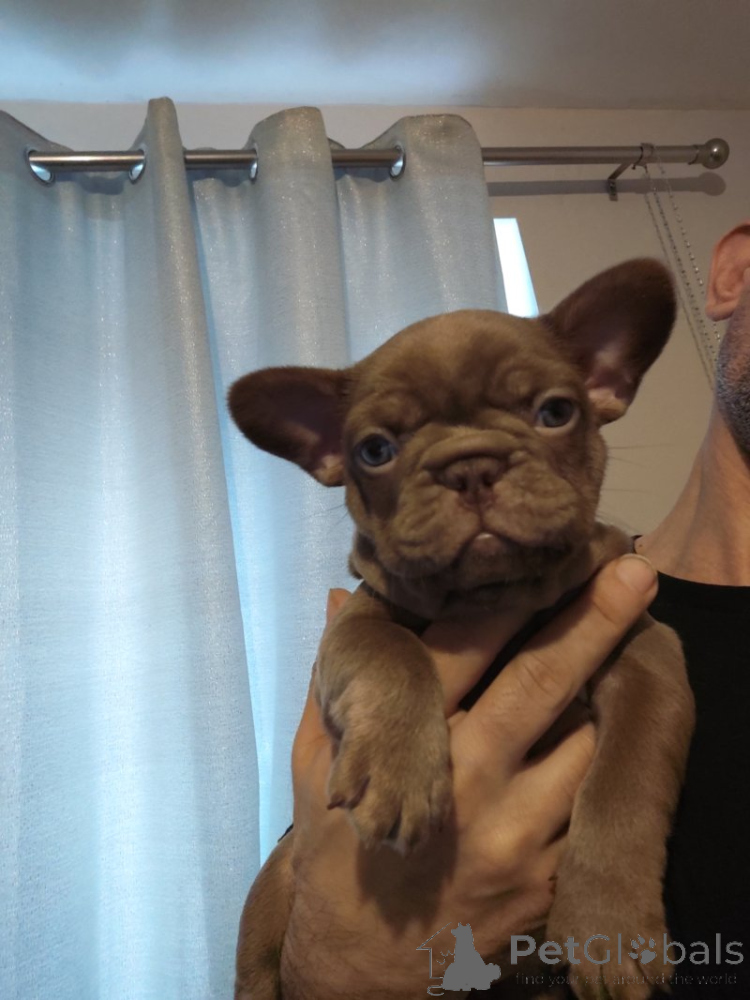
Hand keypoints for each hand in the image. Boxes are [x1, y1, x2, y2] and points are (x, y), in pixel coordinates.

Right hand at [280, 555, 658, 999]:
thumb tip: (333, 598)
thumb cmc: (338, 853)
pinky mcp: (549, 876)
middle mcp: (470, 784)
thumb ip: (333, 681)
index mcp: (408, 747)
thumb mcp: (313, 767)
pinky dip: (591, 761)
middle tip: (633, 571)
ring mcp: (519, 836)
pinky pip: (588, 801)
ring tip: (607, 657)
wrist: (367, 966)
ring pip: (584, 740)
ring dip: (596, 694)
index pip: (463, 648)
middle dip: (592, 621)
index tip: (540, 556)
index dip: (504, 595)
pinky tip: (588, 736)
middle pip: (542, 684)